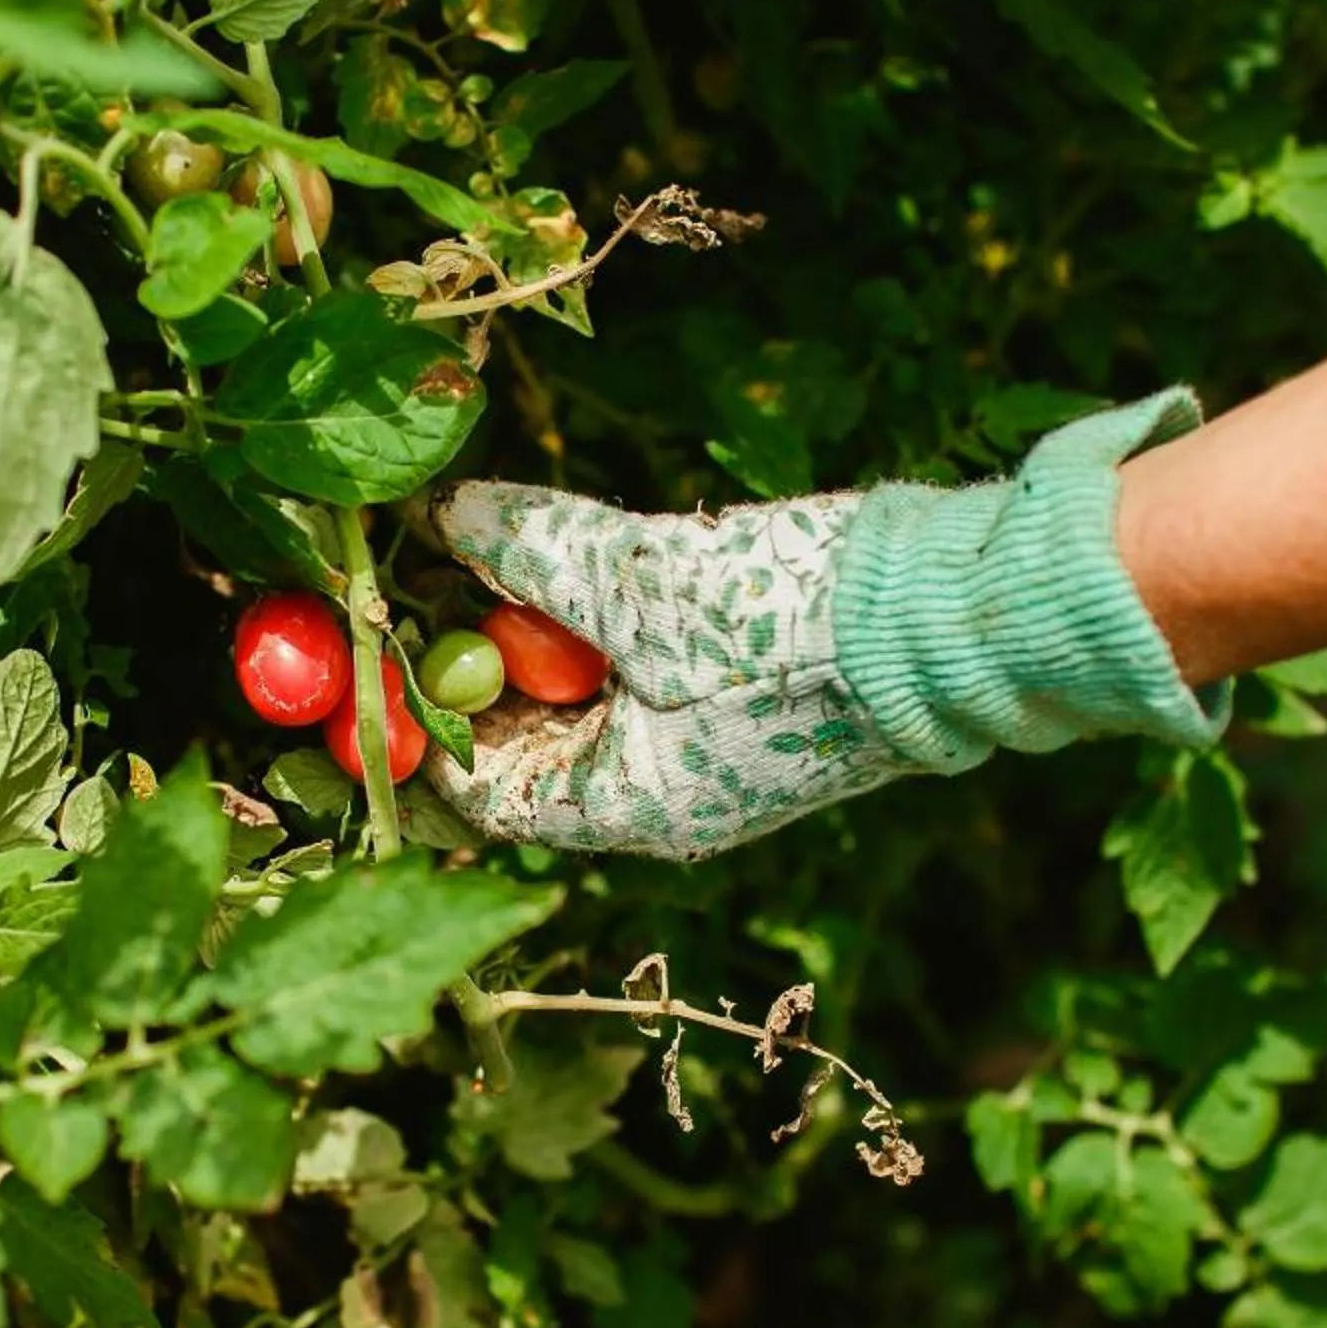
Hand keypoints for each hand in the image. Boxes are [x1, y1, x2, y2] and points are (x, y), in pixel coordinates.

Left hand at [422, 393, 1228, 861]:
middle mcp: (659, 796)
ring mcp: (703, 751)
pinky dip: (600, 619)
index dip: (415, 716)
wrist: (960, 614)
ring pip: (581, 696)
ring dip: (538, 627)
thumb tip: (448, 519)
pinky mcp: (738, 697)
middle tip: (422, 570)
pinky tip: (584, 555)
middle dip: (471, 659)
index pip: (481, 787)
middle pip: (524, 741)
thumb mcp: (645, 584)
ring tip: (499, 546)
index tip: (366, 633)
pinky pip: (639, 668)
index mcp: (626, 807)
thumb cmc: (801, 626)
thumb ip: (538, 556)